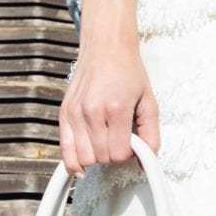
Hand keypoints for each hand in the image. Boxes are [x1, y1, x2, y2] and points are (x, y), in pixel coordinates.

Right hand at [58, 39, 160, 176]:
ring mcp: (75, 113)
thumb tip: (148, 158)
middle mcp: (92, 111)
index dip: (129, 155)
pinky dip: (73, 162)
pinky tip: (82, 167)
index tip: (132, 144)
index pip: (119, 153)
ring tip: (105, 144)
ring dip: (97, 158)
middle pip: (102, 158)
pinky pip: (64, 149)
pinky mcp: (64, 113)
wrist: (106, 48)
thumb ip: (151, 134)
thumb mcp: (149, 101)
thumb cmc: (128, 72)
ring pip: (84, 158)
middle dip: (114, 156)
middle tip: (120, 141)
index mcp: (116, 108)